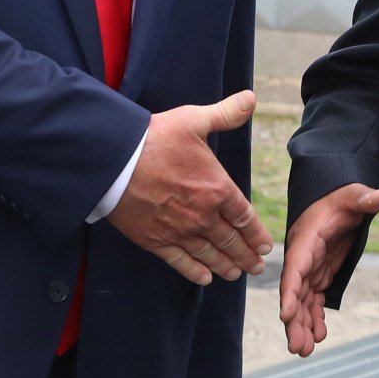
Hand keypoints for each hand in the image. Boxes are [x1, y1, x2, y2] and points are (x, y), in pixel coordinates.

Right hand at [109, 91, 273, 286]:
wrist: (114, 160)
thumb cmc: (154, 137)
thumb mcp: (193, 120)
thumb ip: (225, 113)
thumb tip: (251, 98)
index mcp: (217, 188)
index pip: (244, 217)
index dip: (256, 234)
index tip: (264, 245)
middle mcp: (203, 214)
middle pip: (230, 241)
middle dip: (246, 255)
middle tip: (256, 267)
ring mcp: (179, 230)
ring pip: (209, 255)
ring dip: (226, 266)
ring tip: (236, 274)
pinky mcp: (155, 240)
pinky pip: (180, 262)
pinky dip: (194, 272)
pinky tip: (205, 278)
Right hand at [278, 183, 378, 356]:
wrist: (334, 200)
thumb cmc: (340, 198)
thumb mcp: (352, 195)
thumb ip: (362, 197)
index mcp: (306, 240)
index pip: (295, 268)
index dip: (290, 292)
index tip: (286, 314)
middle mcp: (303, 258)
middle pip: (294, 293)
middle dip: (295, 320)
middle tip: (298, 347)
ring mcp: (310, 268)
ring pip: (302, 302)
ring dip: (302, 326)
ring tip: (305, 351)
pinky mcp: (319, 275)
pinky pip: (313, 301)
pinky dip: (314, 318)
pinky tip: (318, 337)